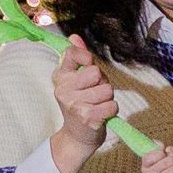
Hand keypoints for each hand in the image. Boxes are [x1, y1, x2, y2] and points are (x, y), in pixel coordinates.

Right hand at [47, 36, 116, 172]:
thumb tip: (74, 36)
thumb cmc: (81, 104)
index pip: (72, 53)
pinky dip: (111, 110)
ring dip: (107, 98)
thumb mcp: (76, 80)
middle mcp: (64, 90)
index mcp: (60, 77)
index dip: (86, 57)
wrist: (77, 136)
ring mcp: (74, 104)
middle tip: (95, 92)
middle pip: (96, 73)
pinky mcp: (87, 118)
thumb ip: (78, 58)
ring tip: (98, 104)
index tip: (89, 65)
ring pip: (107, 90)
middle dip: (102, 82)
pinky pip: (112, 105)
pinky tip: (101, 114)